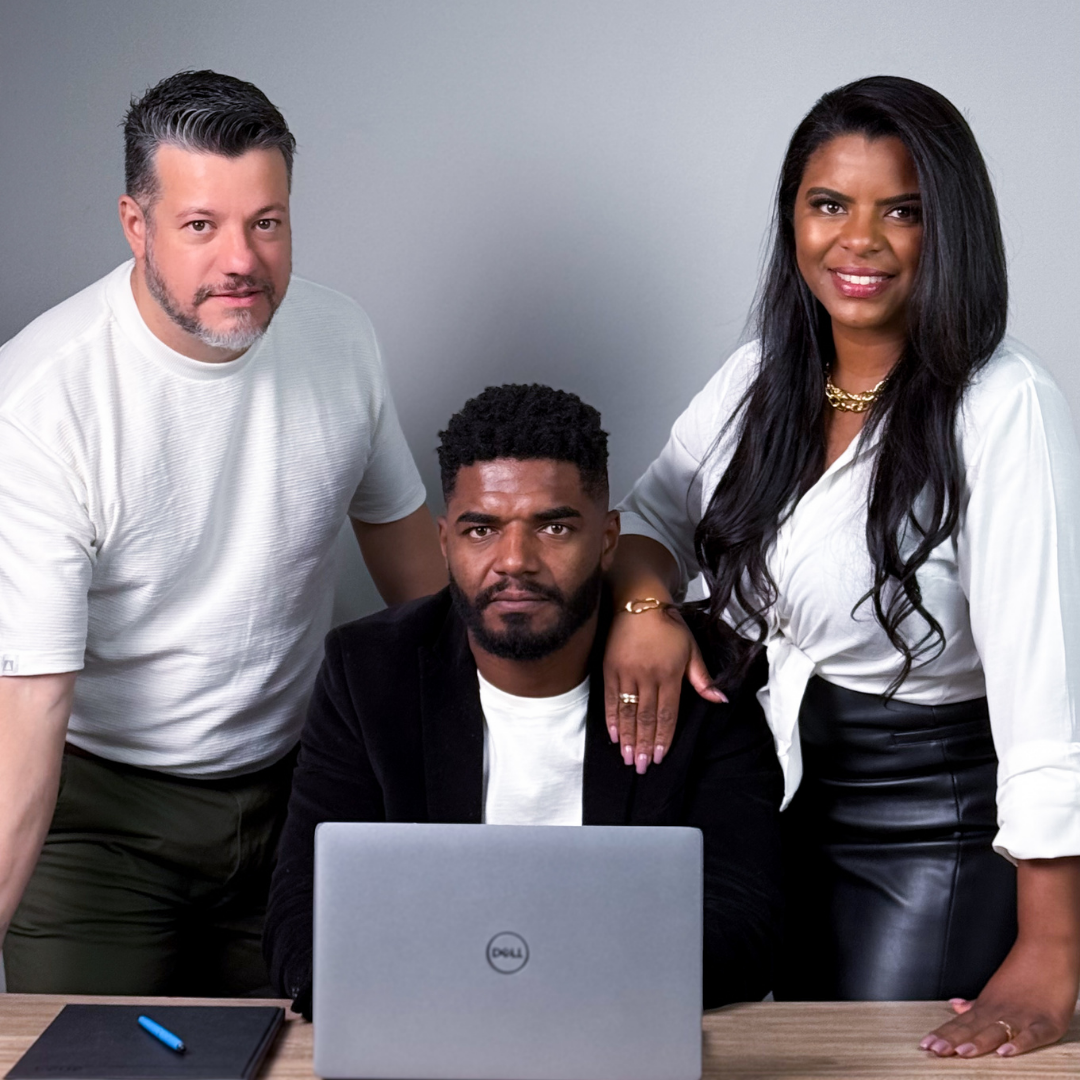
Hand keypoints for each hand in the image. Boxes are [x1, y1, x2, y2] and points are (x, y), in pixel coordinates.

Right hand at [602, 604, 724, 772]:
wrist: (639, 602)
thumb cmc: (670, 626)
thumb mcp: (692, 650)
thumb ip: (703, 679)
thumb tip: (720, 700)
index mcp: (670, 674)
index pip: (667, 713)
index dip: (662, 737)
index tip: (659, 757)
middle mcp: (647, 676)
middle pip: (645, 717)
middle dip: (643, 744)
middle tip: (641, 766)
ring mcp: (626, 673)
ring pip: (627, 711)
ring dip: (627, 737)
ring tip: (627, 758)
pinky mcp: (610, 668)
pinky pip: (611, 698)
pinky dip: (611, 718)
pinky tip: (613, 734)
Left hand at [919, 937, 1077, 1057]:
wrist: (1048, 949)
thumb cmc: (1023, 971)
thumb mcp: (996, 989)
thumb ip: (976, 1003)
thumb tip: (955, 1007)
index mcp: (987, 1005)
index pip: (961, 1024)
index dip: (944, 1035)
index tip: (926, 1045)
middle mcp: (1000, 1012)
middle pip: (973, 1029)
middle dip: (953, 1041)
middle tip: (935, 1050)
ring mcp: (1022, 1017)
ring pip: (997, 1031)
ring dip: (979, 1043)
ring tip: (962, 1052)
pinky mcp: (1046, 1023)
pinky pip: (1032, 1036)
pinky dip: (1019, 1044)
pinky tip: (1005, 1051)